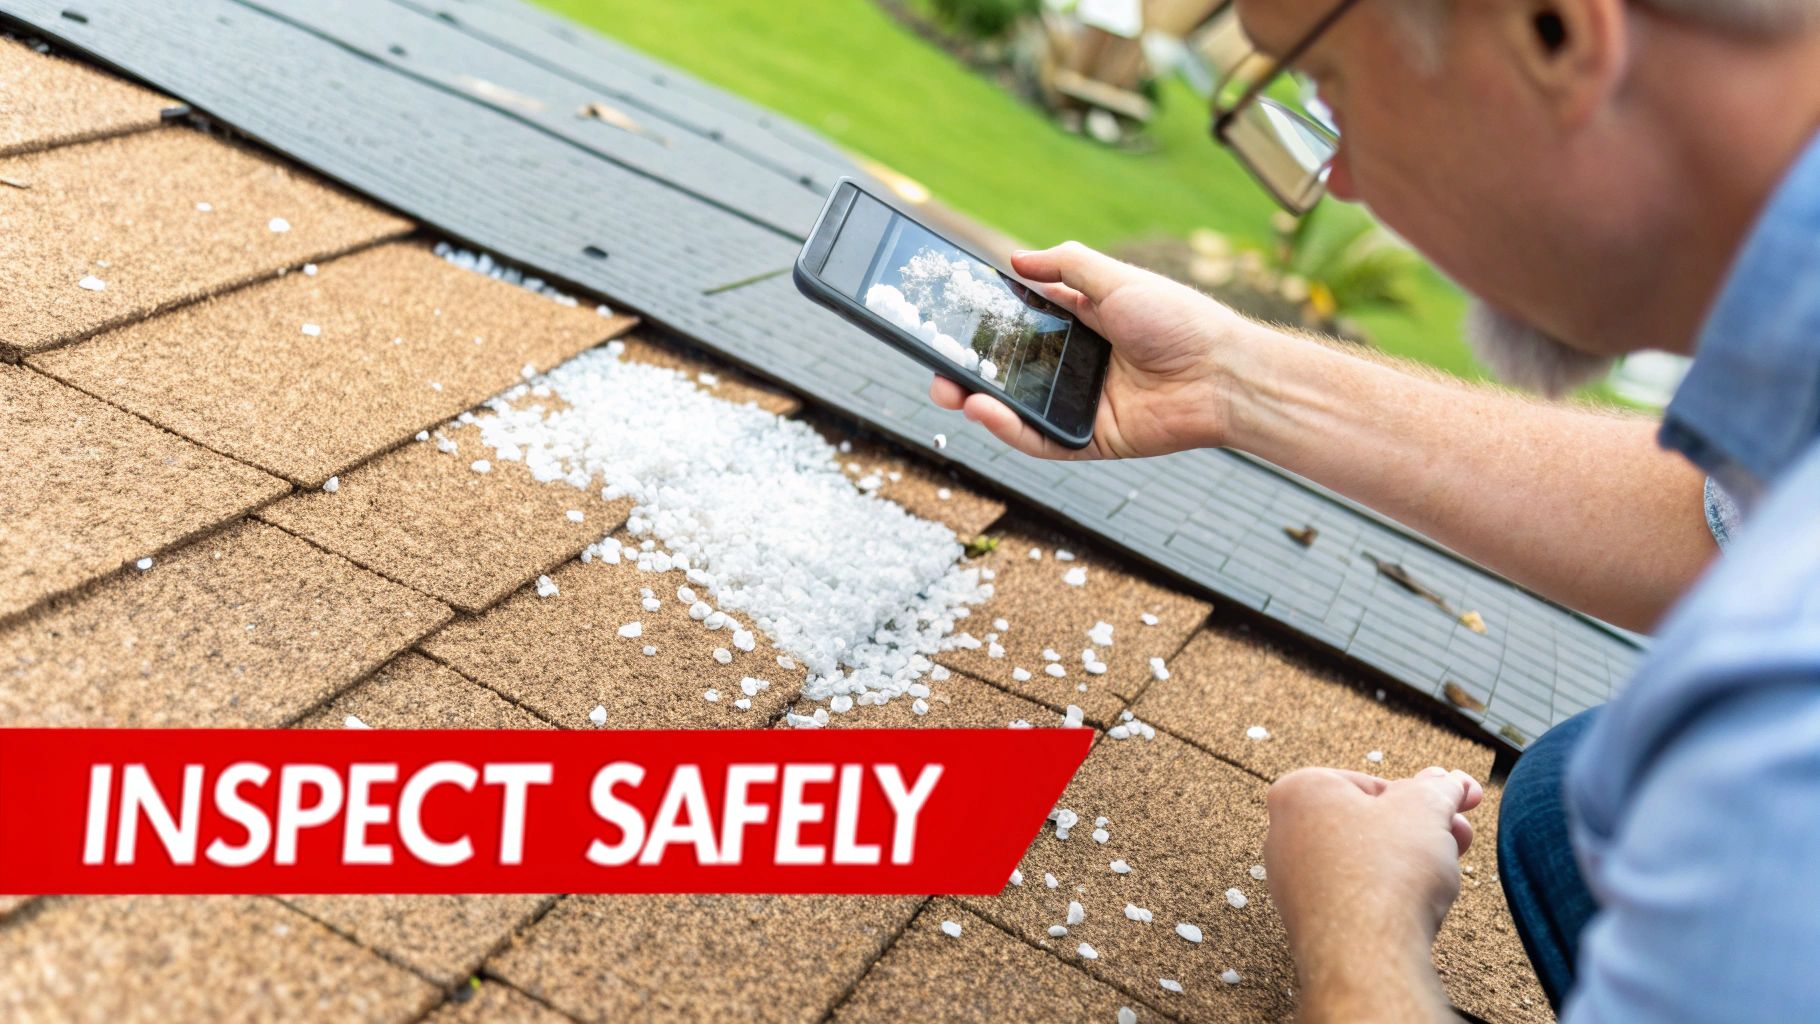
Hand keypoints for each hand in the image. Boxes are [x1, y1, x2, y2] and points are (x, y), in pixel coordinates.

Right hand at [928, 241, 1266, 460]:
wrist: (1223, 373)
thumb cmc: (1180, 320)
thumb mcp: (1117, 278)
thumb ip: (1066, 266)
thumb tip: (1014, 259)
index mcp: (1080, 324)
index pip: (1017, 325)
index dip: (982, 325)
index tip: (947, 320)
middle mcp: (1075, 366)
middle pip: (1007, 371)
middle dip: (966, 370)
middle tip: (935, 366)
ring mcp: (1079, 405)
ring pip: (1016, 409)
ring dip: (977, 400)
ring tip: (948, 389)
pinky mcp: (1089, 440)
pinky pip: (1040, 440)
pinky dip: (1008, 429)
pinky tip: (984, 410)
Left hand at [1264, 766, 1483, 1017]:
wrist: (1367, 957)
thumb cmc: (1384, 874)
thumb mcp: (1425, 808)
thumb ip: (1438, 788)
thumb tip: (1448, 782)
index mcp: (1300, 791)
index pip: (1373, 783)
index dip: (1423, 793)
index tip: (1456, 800)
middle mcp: (1284, 834)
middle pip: (1369, 821)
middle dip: (1423, 827)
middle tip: (1460, 833)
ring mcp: (1292, 881)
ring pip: (1365, 860)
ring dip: (1412, 860)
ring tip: (1445, 870)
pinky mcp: (1308, 921)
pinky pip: (1356, 896)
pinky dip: (1389, 894)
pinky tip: (1417, 905)